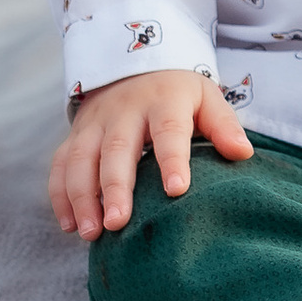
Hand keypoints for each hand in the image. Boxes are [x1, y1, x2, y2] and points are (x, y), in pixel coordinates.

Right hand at [50, 68, 252, 241]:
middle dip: (114, 188)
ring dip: (82, 197)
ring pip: (80, 159)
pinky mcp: (75, 136)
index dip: (172, 160)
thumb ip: (223, 125)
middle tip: (118, 224)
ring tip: (92, 233)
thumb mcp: (206, 99)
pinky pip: (60, 165)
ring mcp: (95, 124)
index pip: (168, 130)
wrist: (134, 67)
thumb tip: (242, 153)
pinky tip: (69, 226)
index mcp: (163, 101)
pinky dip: (60, 195)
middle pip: (116, 150)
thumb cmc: (177, 95)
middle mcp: (123, 111)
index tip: (177, 191)